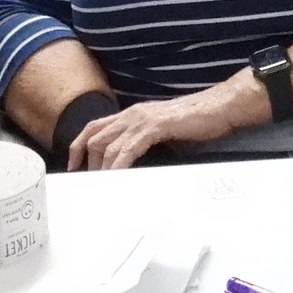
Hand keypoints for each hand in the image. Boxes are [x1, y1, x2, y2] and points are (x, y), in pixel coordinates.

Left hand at [68, 80, 250, 170]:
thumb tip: (133, 161)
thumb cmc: (196, 120)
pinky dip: (117, 166)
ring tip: (98, 186)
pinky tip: (115, 177)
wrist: (219, 107)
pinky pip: (127, 149)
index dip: (79, 146)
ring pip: (107, 145)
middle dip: (86, 162)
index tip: (74, 165)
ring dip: (100, 168)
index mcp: (133, 113)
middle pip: (94, 137)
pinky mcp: (154, 127)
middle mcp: (132, 113)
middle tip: (87, 182)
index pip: (94, 127)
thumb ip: (145, 141)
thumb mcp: (162, 130)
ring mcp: (141, 119)